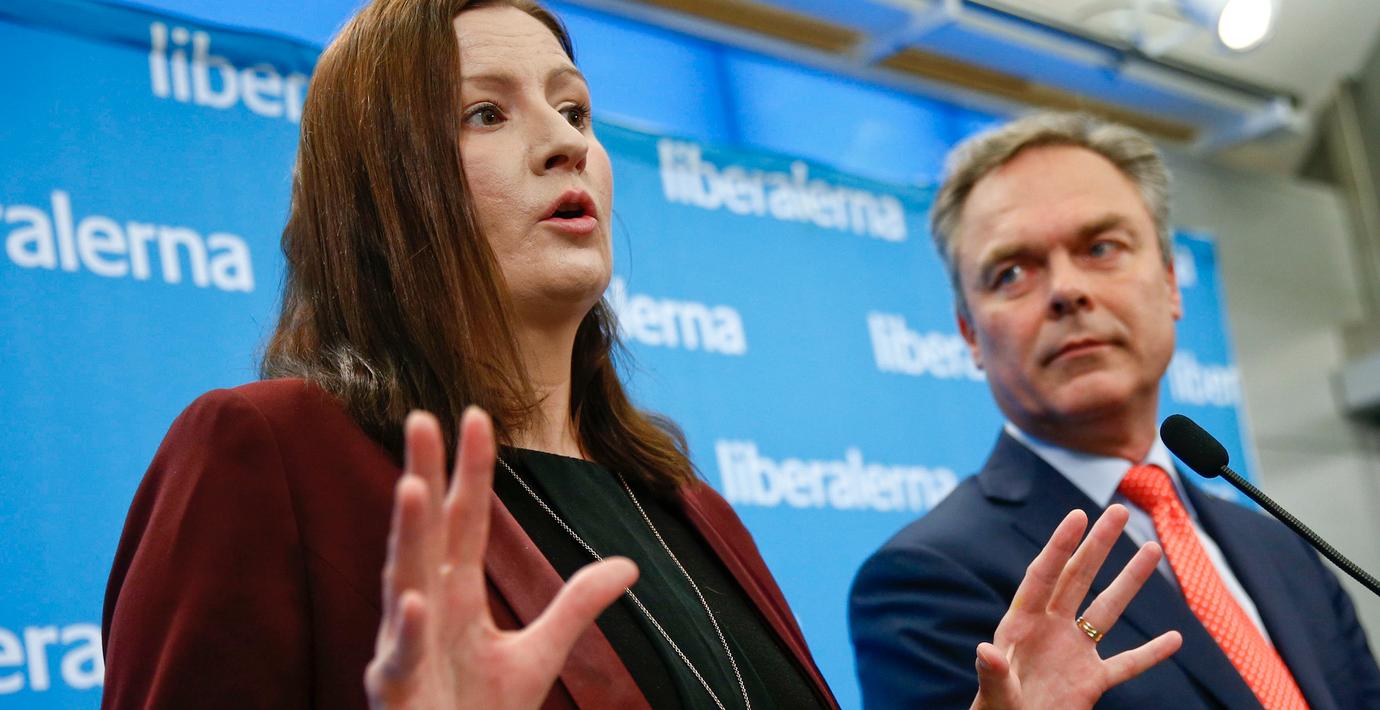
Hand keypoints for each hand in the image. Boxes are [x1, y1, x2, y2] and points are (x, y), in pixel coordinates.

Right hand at [365, 407, 638, 708]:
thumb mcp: (539, 655)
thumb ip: (575, 606)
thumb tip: (630, 564)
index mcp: (456, 594)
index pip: (465, 520)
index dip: (470, 470)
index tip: (478, 415)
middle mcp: (424, 607)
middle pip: (425, 531)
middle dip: (423, 476)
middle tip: (420, 417)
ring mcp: (405, 646)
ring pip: (400, 580)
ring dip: (407, 535)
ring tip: (411, 486)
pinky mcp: (395, 690)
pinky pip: (398, 657)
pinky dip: (404, 631)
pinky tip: (411, 600)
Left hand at [970, 504, 1182, 709]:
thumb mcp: (994, 693)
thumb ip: (993, 673)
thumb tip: (986, 651)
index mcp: (1022, 625)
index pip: (1043, 576)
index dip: (1060, 546)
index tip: (1078, 516)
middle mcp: (1051, 629)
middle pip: (1078, 578)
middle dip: (1098, 545)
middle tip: (1118, 511)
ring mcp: (1075, 652)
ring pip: (1107, 610)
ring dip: (1129, 582)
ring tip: (1151, 549)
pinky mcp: (1092, 681)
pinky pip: (1127, 663)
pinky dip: (1151, 653)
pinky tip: (1174, 638)